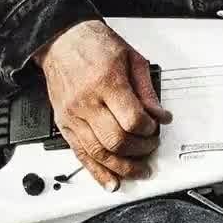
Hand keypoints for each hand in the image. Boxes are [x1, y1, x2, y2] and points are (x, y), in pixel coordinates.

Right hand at [34, 19, 172, 190]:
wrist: (62, 39)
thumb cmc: (95, 45)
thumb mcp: (131, 58)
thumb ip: (148, 91)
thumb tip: (161, 116)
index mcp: (106, 82)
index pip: (132, 120)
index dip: (149, 130)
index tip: (155, 127)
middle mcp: (86, 101)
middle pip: (116, 141)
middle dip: (140, 150)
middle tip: (150, 146)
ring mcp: (73, 115)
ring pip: (99, 154)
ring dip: (123, 167)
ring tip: (139, 170)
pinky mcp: (64, 124)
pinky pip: (81, 155)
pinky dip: (97, 173)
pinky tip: (111, 182)